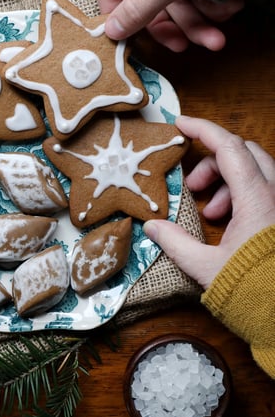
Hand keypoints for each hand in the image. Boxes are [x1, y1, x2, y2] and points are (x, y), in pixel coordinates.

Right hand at [143, 116, 274, 288]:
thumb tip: (152, 226)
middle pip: (244, 153)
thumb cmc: (254, 292)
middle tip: (192, 186)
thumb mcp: (206, 267)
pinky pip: (265, 190)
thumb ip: (176, 243)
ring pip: (256, 170)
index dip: (202, 130)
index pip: (228, 147)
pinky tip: (228, 224)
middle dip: (214, 162)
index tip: (180, 125)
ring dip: (227, 181)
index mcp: (258, 199)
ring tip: (210, 213)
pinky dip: (242, 196)